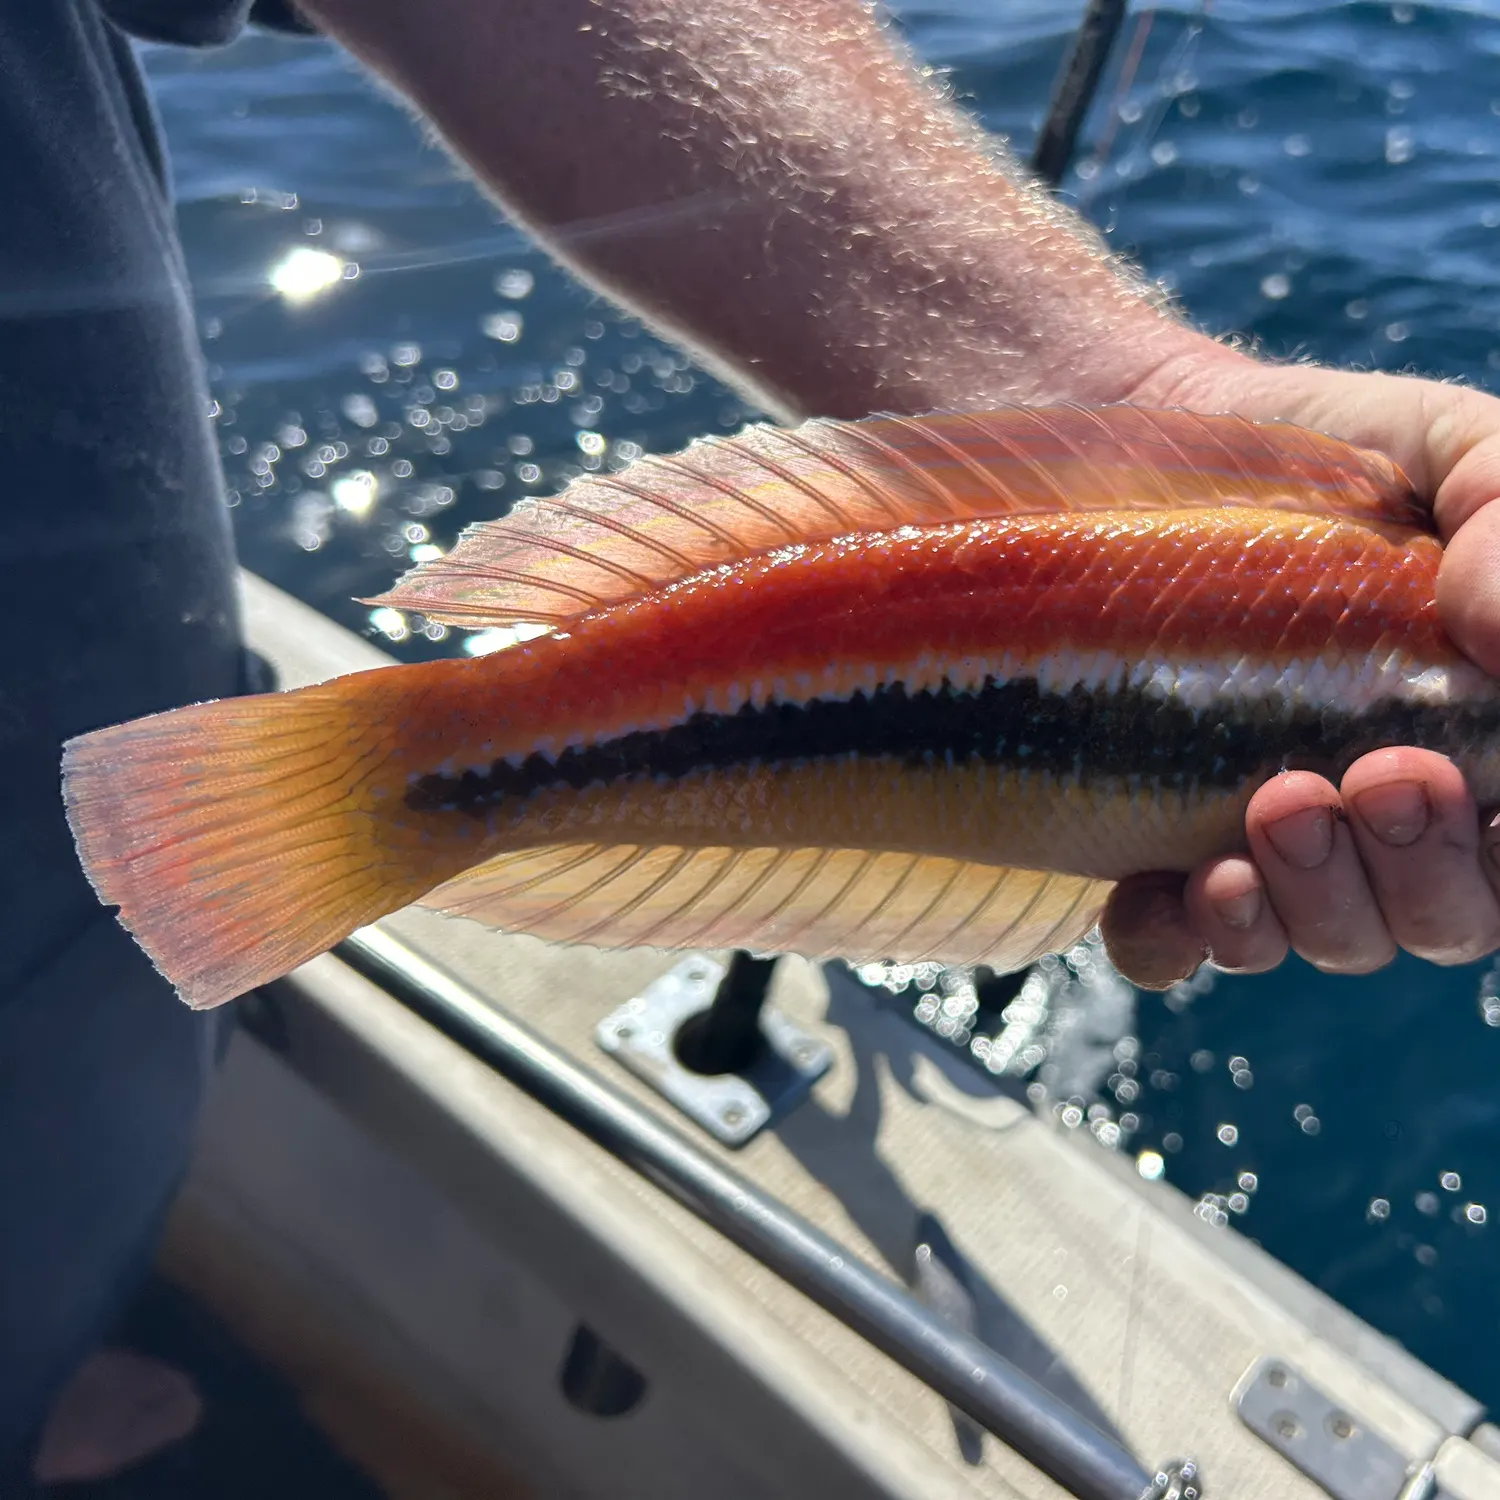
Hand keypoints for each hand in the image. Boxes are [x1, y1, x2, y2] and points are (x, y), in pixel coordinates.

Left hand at [1101, 350, 1499, 987]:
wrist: (1165, 438)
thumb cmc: (1339, 449)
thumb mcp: (1452, 450)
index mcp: (1487, 746)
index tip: (1461, 788)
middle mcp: (1391, 818)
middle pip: (1441, 918)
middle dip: (1418, 874)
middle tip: (1370, 780)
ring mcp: (1273, 842)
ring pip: (1323, 939)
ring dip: (1305, 910)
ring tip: (1272, 809)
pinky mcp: (1156, 843)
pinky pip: (1170, 942)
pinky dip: (1172, 939)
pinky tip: (1164, 897)